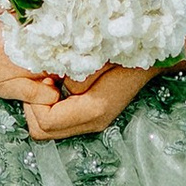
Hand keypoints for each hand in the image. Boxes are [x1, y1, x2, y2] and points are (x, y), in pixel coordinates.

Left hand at [24, 63, 154, 140]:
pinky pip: (56, 122)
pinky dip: (50, 106)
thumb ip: (78, 73)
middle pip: (41, 131)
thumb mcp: (101, 58)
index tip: (47, 78)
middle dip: (34, 106)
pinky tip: (60, 87)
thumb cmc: (126, 54)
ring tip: (52, 83)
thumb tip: (55, 82)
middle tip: (45, 82)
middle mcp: (91, 123)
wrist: (151, 58)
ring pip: (46, 129)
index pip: (46, 121)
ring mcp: (90, 123)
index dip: (37, 100)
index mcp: (94, 110)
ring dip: (41, 106)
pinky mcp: (89, 117)